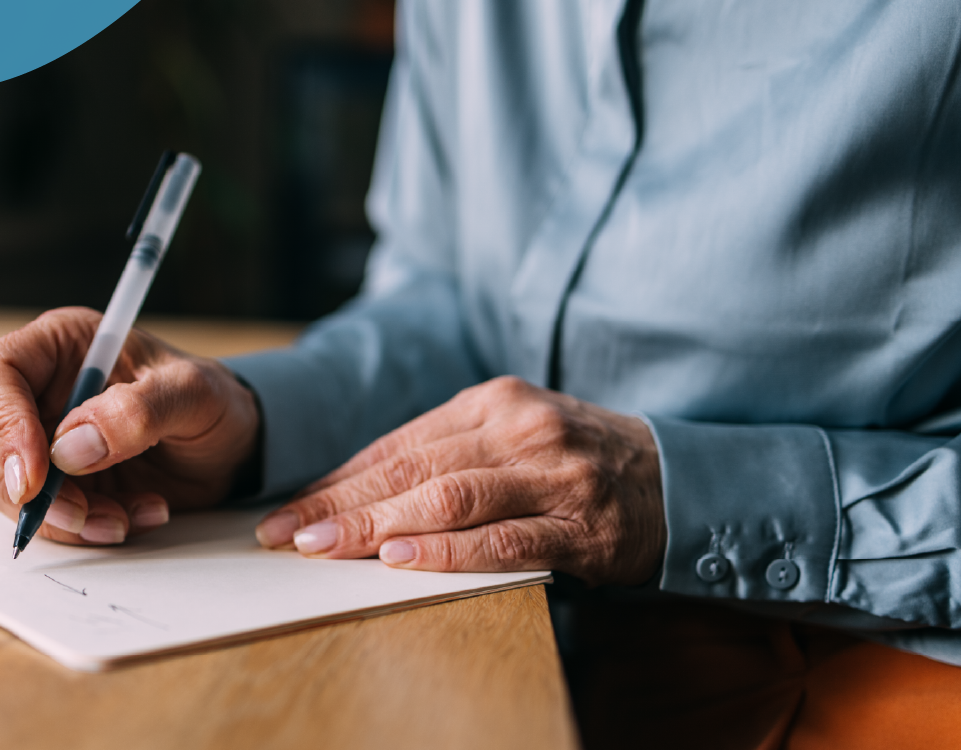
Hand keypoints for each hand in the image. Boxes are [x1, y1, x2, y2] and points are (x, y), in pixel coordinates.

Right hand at [0, 307, 259, 545]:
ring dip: (57, 516)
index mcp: (61, 344)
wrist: (232, 446)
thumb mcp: (194, 395)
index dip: (1, 427)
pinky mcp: (50, 481)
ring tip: (124, 518)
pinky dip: (77, 530)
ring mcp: (36, 436)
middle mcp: (37, 387)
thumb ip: (138, 411)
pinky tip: (129, 519)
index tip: (35, 478)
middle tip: (82, 513)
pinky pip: (35, 514)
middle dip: (25, 486)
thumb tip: (71, 446)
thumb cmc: (211, 403)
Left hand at [253, 376, 664, 585]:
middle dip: (339, 503)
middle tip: (285, 532)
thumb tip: (354, 489)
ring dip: (376, 524)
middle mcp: (519, 427)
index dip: (337, 478)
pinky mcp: (580, 524)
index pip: (398, 444)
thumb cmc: (573, 461)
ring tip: (323, 546)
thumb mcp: (510, 436)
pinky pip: (503, 538)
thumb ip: (444, 454)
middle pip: (411, 467)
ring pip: (447, 497)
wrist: (675, 479)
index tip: (289, 507)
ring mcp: (552, 474)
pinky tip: (400, 559)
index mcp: (492, 401)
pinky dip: (448, 550)